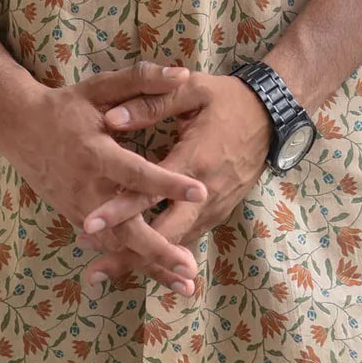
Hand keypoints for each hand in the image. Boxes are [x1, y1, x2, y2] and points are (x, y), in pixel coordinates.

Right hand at [2, 59, 209, 293]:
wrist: (19, 128)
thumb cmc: (67, 105)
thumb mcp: (100, 86)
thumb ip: (142, 79)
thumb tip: (183, 73)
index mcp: (95, 152)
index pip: (136, 172)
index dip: (167, 183)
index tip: (199, 191)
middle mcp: (86, 187)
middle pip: (125, 227)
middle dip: (158, 249)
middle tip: (190, 267)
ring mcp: (79, 208)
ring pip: (117, 245)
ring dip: (150, 266)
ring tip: (184, 284)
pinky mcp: (76, 219)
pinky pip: (107, 246)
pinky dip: (132, 263)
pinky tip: (158, 278)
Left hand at [75, 70, 271, 294]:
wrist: (271, 115)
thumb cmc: (226, 100)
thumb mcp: (191, 90)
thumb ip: (151, 103)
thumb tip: (111, 119)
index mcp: (193, 160)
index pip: (151, 193)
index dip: (119, 211)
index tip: (90, 224)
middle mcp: (205, 193)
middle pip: (163, 235)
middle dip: (128, 255)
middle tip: (93, 272)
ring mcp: (215, 206)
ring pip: (177, 243)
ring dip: (144, 258)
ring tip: (106, 269)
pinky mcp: (219, 211)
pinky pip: (189, 237)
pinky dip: (166, 252)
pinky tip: (140, 260)